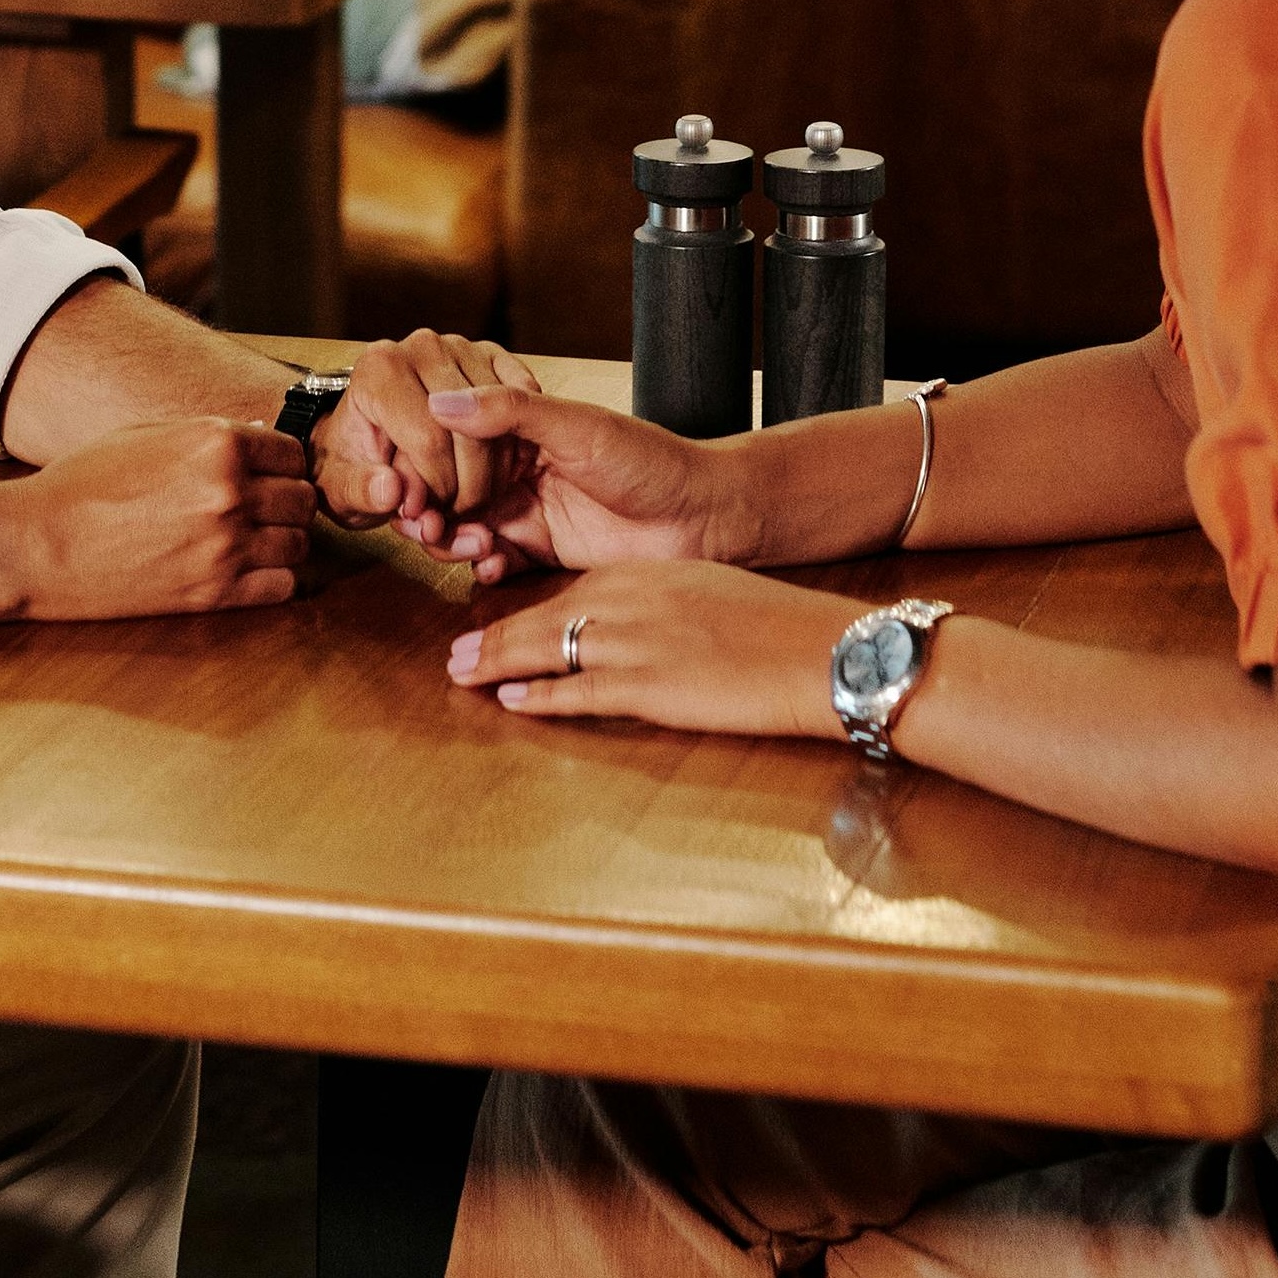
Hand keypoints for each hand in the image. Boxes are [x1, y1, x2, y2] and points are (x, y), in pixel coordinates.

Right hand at [10, 420, 313, 618]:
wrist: (38, 544)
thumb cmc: (82, 484)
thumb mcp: (146, 436)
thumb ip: (209, 435)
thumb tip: (261, 438)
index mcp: (216, 444)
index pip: (293, 452)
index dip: (282, 464)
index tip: (268, 475)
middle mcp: (231, 493)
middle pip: (303, 499)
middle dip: (286, 502)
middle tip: (262, 510)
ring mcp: (226, 546)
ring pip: (299, 544)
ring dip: (282, 542)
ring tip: (252, 541)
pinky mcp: (214, 593)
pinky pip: (282, 587)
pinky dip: (272, 580)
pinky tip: (246, 571)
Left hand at [311, 328, 541, 532]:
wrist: (370, 434)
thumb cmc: (357, 461)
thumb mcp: (342, 488)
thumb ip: (360, 492)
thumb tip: (390, 491)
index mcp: (380, 369)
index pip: (429, 440)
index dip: (438, 489)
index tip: (431, 512)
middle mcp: (422, 348)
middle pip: (471, 432)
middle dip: (469, 488)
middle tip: (456, 513)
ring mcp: (462, 347)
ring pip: (502, 423)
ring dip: (495, 474)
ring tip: (469, 495)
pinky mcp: (492, 355)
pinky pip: (524, 404)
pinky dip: (516, 445)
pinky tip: (492, 468)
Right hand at [411, 386, 738, 578]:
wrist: (703, 516)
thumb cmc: (650, 460)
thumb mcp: (576, 426)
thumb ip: (507, 412)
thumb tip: (441, 399)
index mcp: (520, 428)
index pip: (450, 441)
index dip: (423, 461)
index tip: (407, 481)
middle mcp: (517, 468)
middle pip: (448, 489)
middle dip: (429, 507)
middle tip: (425, 521)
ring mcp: (528, 511)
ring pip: (464, 528)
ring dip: (453, 539)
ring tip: (467, 543)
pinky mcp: (543, 551)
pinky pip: (495, 562)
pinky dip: (483, 566)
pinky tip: (492, 564)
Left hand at [445, 560, 848, 737]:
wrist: (821, 652)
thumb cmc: (780, 628)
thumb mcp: (714, 593)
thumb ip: (667, 603)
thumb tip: (636, 624)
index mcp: (651, 574)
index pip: (573, 590)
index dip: (530, 611)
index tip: (502, 624)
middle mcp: (634, 599)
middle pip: (546, 616)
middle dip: (495, 636)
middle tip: (455, 652)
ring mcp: (638, 641)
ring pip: (547, 648)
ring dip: (498, 663)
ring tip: (462, 674)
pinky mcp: (649, 685)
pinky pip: (579, 690)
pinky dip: (541, 698)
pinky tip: (513, 703)